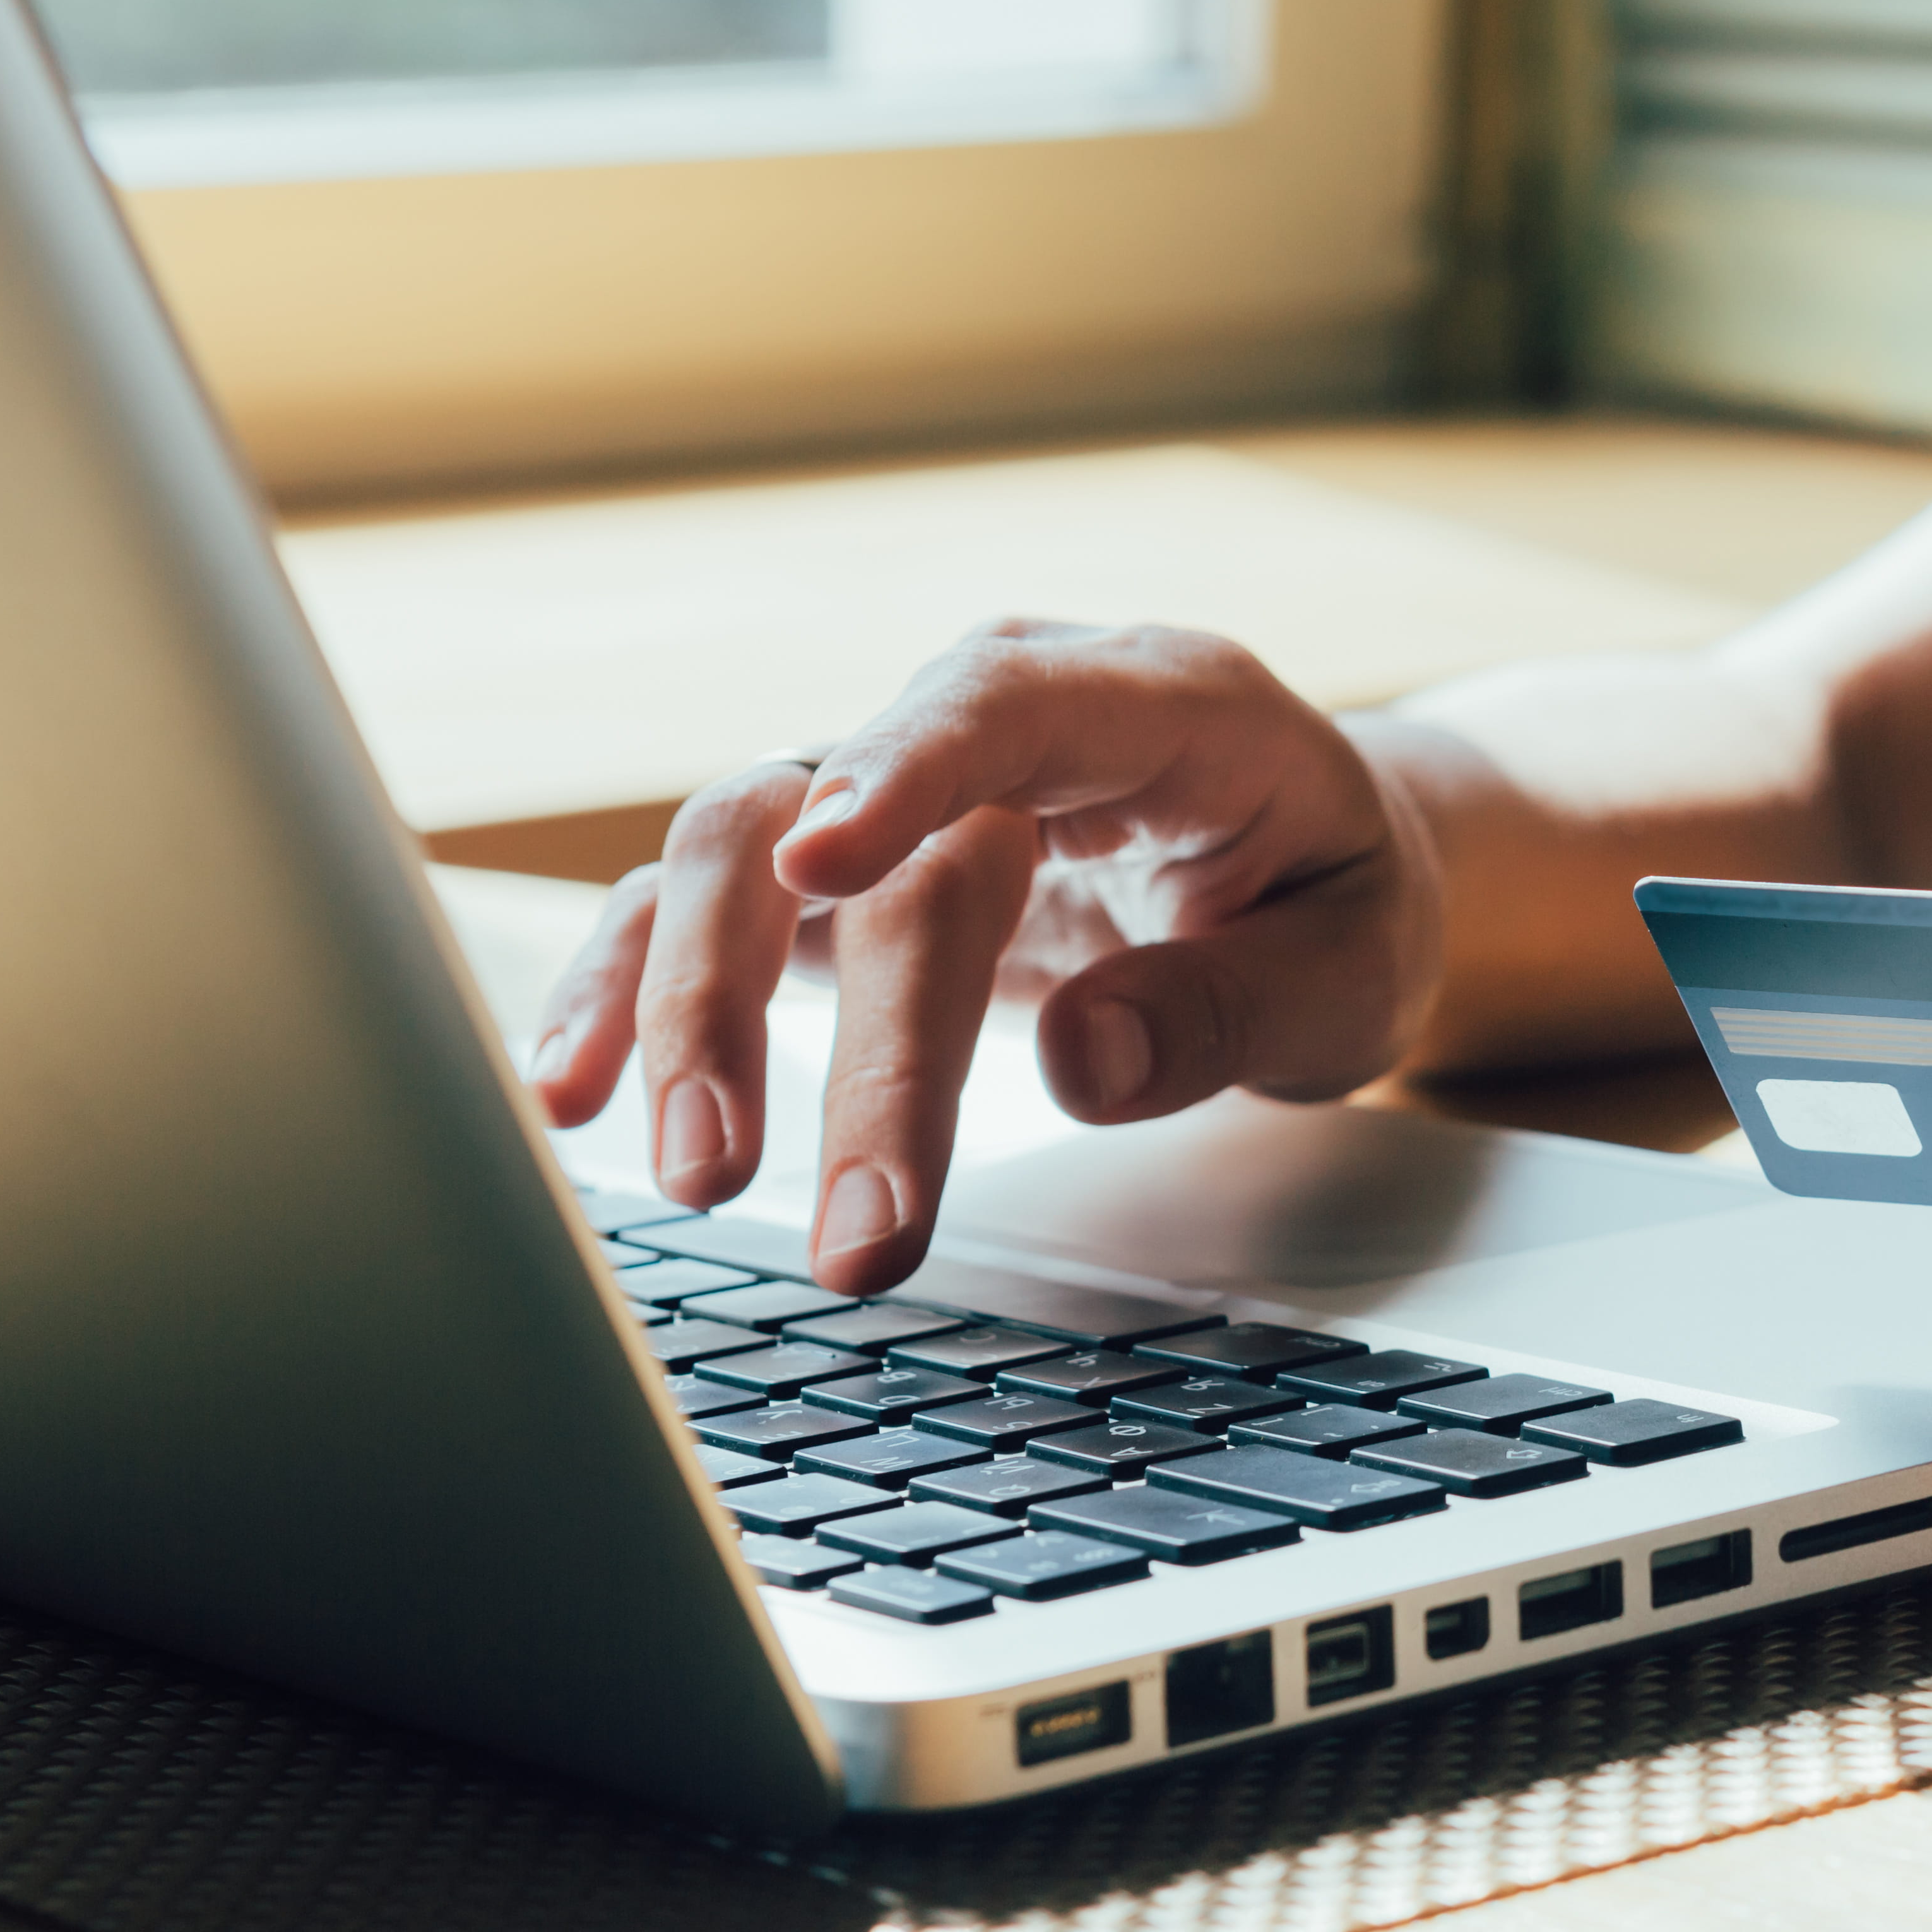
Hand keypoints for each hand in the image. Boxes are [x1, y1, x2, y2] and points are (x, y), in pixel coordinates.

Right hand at [523, 621, 1444, 1290]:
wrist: (1312, 871)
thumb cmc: (1333, 903)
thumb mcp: (1356, 965)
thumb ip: (1237, 1008)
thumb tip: (1083, 1063)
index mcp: (1158, 705)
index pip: (1007, 703)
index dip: (910, 764)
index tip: (829, 860)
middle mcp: (1000, 719)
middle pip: (859, 827)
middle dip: (838, 1030)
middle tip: (855, 1228)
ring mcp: (900, 785)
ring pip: (741, 851)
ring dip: (696, 1010)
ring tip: (697, 1179)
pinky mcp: (837, 866)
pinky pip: (705, 906)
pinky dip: (631, 990)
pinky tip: (575, 1092)